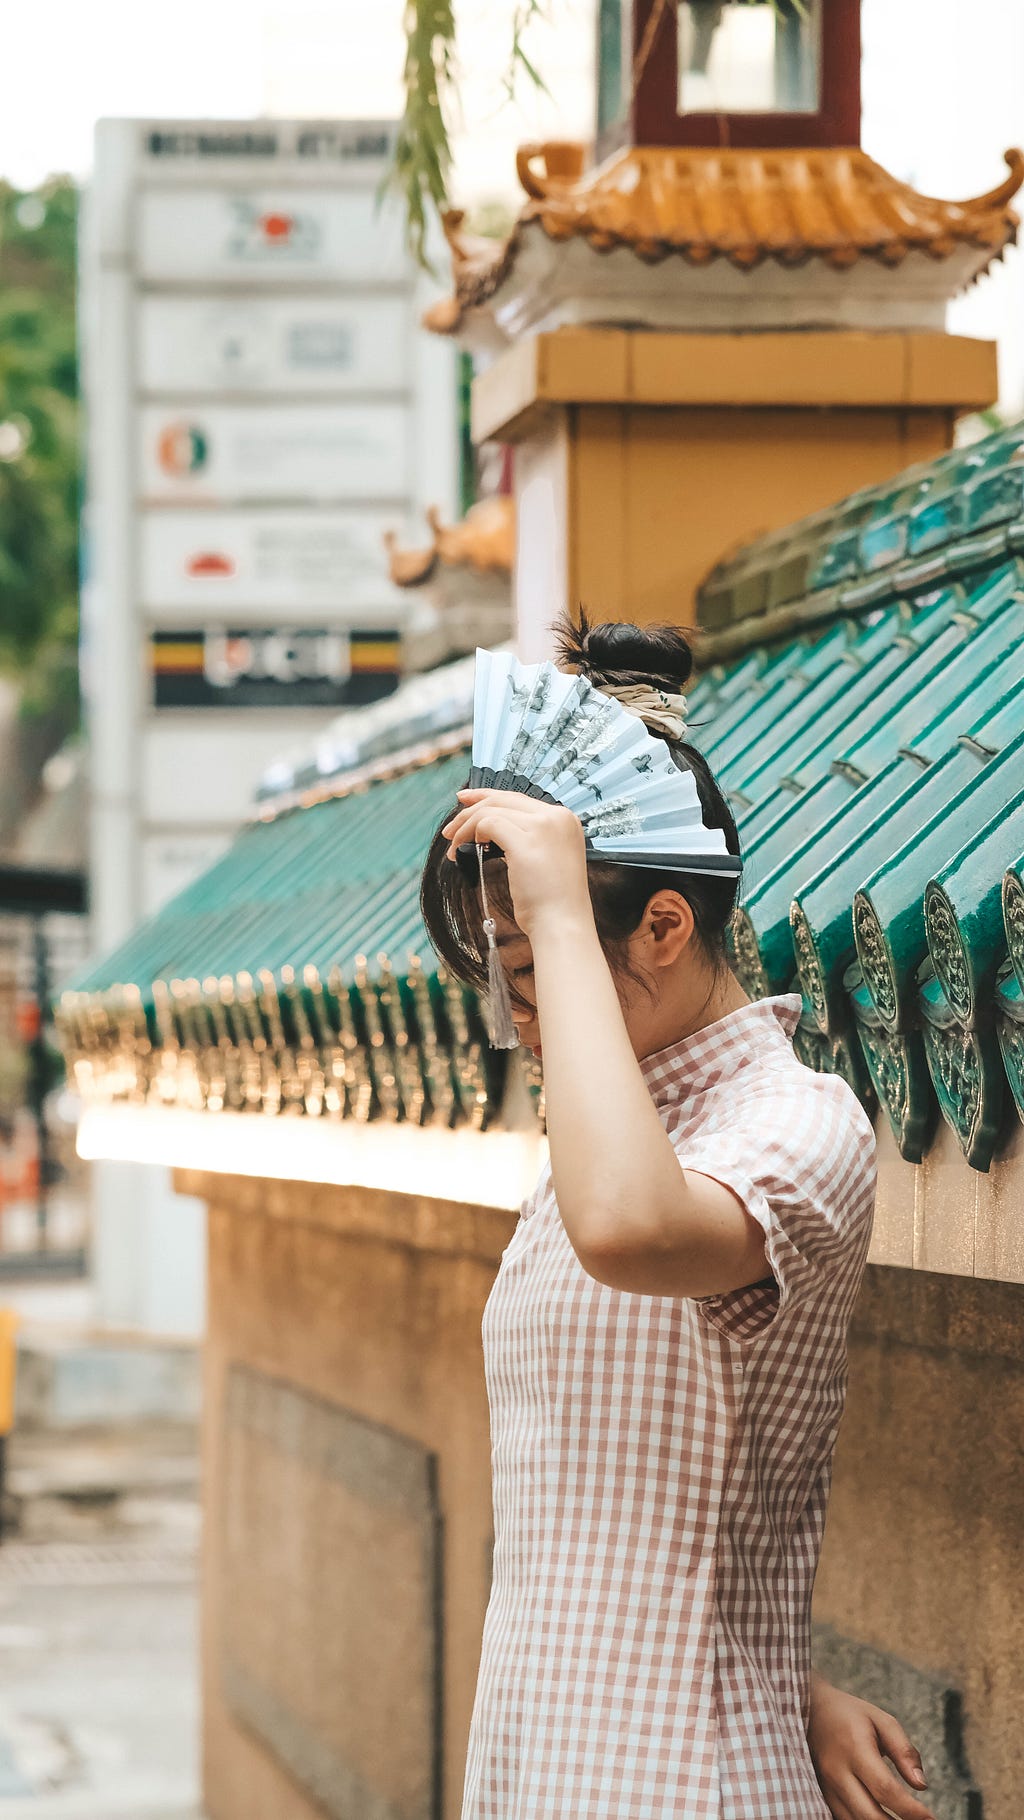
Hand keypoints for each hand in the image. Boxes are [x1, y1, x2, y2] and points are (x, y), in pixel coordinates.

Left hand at [440, 788, 591, 936]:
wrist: (562, 925)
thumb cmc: (551, 902)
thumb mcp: (545, 859)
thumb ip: (528, 838)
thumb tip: (490, 828)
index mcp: (565, 820)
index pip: (519, 799)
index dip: (489, 796)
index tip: (465, 801)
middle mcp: (557, 817)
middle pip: (503, 800)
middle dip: (471, 809)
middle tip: (449, 829)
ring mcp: (543, 827)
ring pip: (491, 811)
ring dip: (465, 828)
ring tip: (454, 847)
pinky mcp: (526, 841)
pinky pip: (488, 824)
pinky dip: (470, 834)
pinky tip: (464, 852)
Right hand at [808, 1676, 933, 1819]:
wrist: (810, 1710)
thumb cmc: (851, 1714)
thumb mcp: (881, 1720)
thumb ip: (903, 1751)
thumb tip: (921, 1785)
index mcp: (854, 1748)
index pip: (885, 1789)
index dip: (911, 1810)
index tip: (931, 1818)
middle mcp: (837, 1771)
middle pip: (870, 1815)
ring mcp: (826, 1786)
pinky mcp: (822, 1795)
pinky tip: (881, 1819)